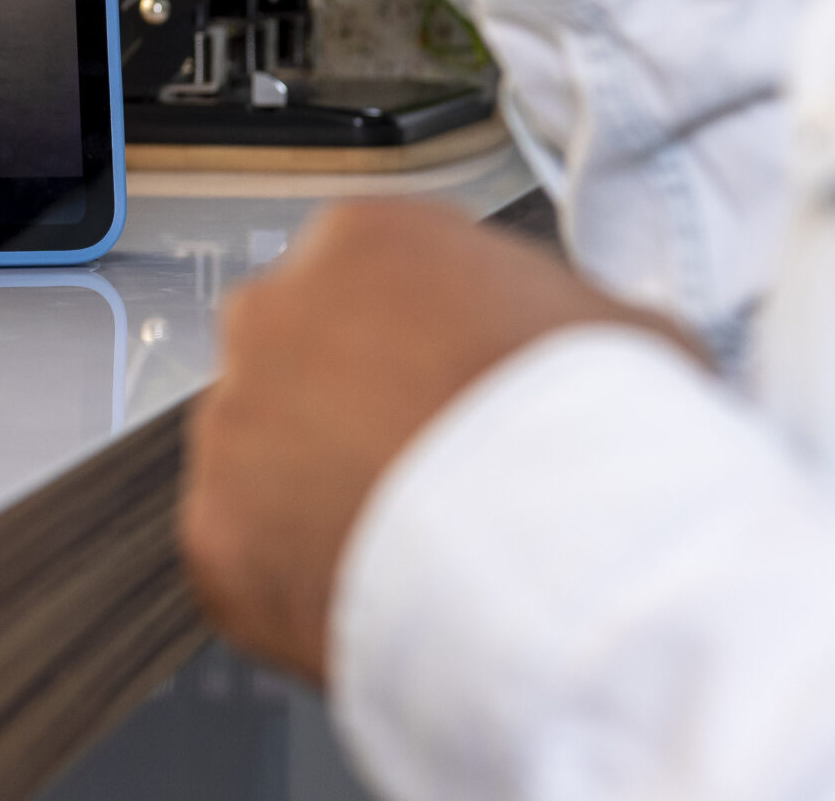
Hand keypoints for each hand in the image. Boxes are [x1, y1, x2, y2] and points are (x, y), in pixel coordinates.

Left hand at [178, 199, 702, 682]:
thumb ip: (559, 319)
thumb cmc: (600, 429)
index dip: (410, 345)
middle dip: (342, 410)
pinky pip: (242, 555)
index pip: (363, 278)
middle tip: (420, 472)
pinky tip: (368, 593)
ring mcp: (232, 424)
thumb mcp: (623, 328)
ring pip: (259, 457)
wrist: (563, 555)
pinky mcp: (212, 532)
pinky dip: (293, 580)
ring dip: (312, 494)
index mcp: (365, 241)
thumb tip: (574, 350)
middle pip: (293, 358)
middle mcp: (274, 315)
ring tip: (406, 544)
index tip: (441, 391)